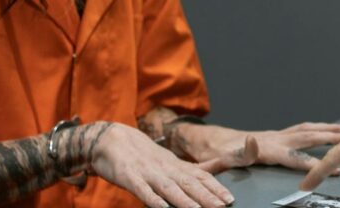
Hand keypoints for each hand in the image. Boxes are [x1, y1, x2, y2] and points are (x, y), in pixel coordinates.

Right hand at [83, 122, 235, 207]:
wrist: (111, 138)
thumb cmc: (141, 153)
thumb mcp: (168, 160)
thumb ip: (187, 169)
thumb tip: (213, 170)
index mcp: (174, 165)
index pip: (199, 176)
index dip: (215, 188)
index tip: (229, 199)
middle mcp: (164, 168)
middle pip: (188, 183)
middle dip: (206, 196)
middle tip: (222, 206)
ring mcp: (147, 172)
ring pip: (168, 187)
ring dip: (183, 199)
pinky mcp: (129, 176)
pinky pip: (141, 189)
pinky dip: (152, 198)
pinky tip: (161, 207)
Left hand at [170, 122, 339, 173]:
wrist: (209, 141)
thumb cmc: (216, 153)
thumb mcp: (222, 157)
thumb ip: (240, 153)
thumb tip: (252, 142)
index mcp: (265, 148)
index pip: (294, 157)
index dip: (313, 164)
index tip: (332, 168)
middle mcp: (274, 138)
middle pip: (307, 137)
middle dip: (329, 138)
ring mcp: (276, 135)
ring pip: (306, 130)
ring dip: (327, 129)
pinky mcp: (275, 135)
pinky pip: (301, 129)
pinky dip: (316, 128)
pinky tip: (326, 129)